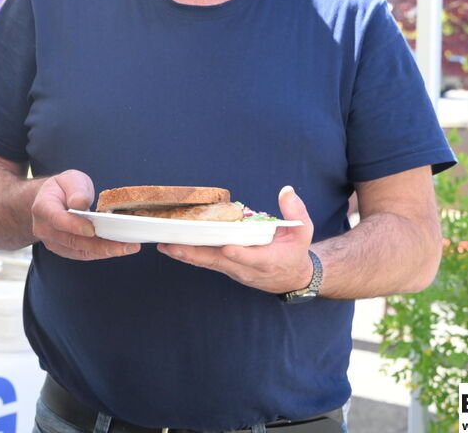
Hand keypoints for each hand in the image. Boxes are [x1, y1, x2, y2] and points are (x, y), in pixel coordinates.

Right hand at [30, 171, 139, 259]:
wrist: (50, 200)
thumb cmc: (63, 188)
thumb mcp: (70, 179)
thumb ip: (75, 190)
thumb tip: (80, 203)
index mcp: (43, 207)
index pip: (58, 219)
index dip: (74, 226)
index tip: (92, 230)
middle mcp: (44, 229)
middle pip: (72, 241)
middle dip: (100, 245)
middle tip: (125, 245)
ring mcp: (53, 242)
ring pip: (80, 251)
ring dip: (105, 252)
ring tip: (129, 247)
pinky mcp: (64, 250)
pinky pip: (83, 255)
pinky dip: (102, 253)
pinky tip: (120, 248)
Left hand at [156, 186, 315, 293]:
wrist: (291, 277)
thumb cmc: (295, 251)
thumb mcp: (302, 232)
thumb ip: (295, 212)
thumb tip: (287, 190)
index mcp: (268, 260)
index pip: (252, 257)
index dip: (239, 253)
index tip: (228, 247)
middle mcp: (247, 268)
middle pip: (219, 262)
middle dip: (196, 254)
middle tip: (174, 245)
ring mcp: (233, 269)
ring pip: (207, 263)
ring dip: (186, 255)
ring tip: (165, 245)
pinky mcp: (225, 267)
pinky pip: (205, 262)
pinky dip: (188, 255)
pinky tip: (171, 247)